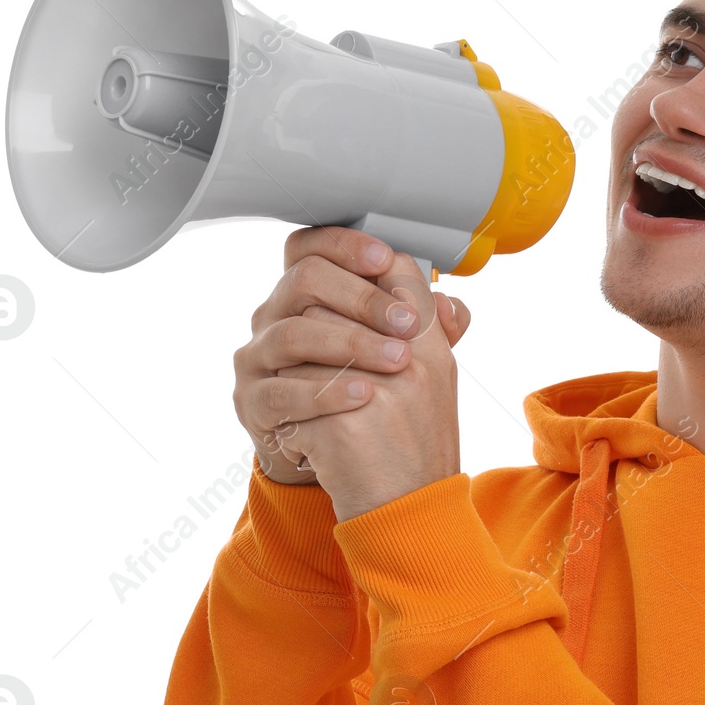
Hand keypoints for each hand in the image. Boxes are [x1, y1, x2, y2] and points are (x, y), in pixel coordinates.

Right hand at [233, 226, 472, 517]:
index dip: (344, 245)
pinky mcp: (252, 402)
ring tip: (399, 362)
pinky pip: (280, 392)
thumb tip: (452, 307)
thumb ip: (425, 329)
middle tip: (407, 324)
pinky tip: (363, 395)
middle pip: (304, 280)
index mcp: (306, 293)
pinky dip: (325, 392)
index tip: (385, 259)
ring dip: (351, 344)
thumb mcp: (398, 357)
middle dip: (362, 297)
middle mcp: (275, 316)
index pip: (311, 246)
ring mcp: (258, 358)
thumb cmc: (366, 395)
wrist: (340, 459)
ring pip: (292, 334)